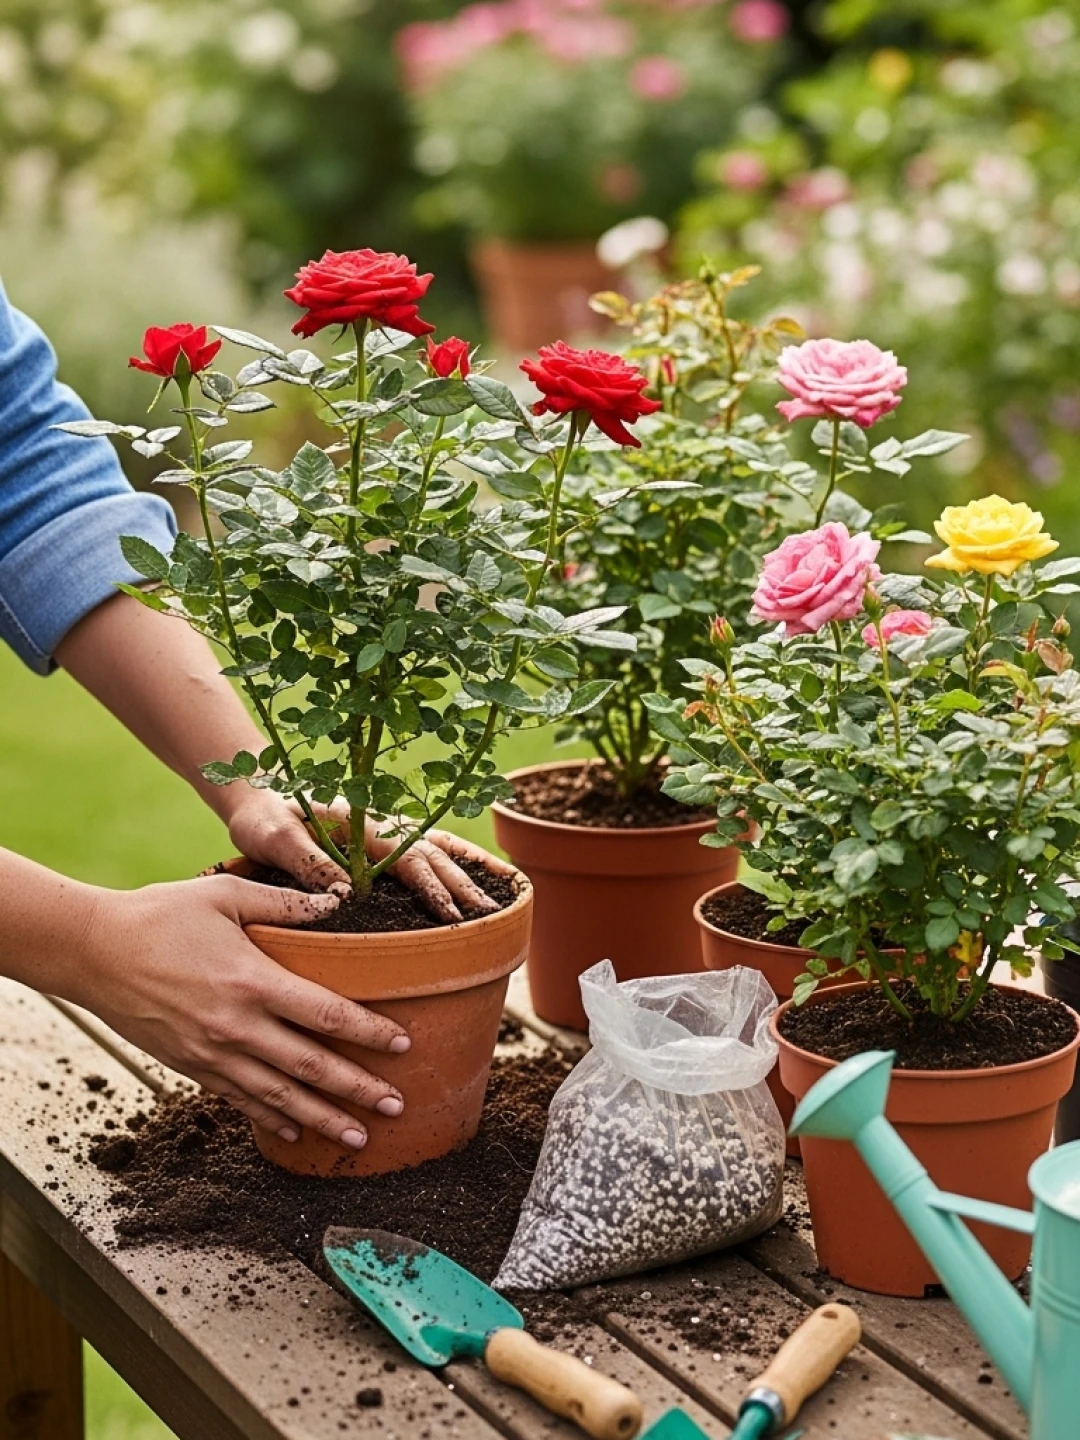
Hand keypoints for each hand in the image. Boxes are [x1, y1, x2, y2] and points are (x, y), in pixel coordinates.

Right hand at [72, 873, 411, 1148]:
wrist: (91, 952)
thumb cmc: (159, 915)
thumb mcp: (225, 894)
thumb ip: (285, 902)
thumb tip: (337, 903)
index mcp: (252, 981)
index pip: (326, 1014)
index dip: (368, 1033)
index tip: (403, 1046)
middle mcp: (236, 1026)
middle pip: (310, 1067)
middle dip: (357, 1090)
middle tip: (396, 1108)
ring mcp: (212, 1052)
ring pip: (279, 1095)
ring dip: (323, 1119)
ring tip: (358, 1138)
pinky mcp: (191, 1066)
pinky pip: (239, 1100)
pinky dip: (271, 1119)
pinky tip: (296, 1133)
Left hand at [227, 790, 498, 921]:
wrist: (257, 798)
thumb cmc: (264, 818)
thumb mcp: (277, 839)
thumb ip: (310, 863)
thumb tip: (348, 895)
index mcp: (362, 825)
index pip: (408, 858)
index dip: (431, 887)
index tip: (450, 914)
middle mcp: (381, 827)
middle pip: (433, 855)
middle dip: (463, 884)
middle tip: (490, 915)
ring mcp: (384, 834)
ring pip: (436, 851)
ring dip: (465, 874)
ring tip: (493, 901)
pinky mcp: (378, 844)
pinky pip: (423, 852)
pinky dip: (452, 863)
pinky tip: (469, 878)